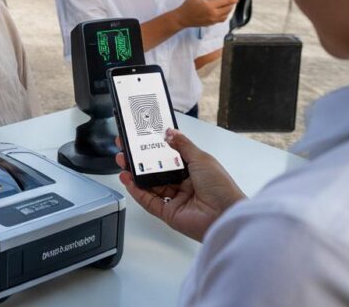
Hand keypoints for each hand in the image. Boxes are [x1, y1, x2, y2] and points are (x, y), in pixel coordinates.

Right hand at [115, 129, 245, 241]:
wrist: (225, 215)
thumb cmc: (221, 188)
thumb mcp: (201, 158)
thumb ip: (182, 145)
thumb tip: (170, 132)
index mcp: (193, 170)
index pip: (168, 157)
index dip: (153, 148)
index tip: (140, 139)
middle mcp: (183, 184)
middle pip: (155, 171)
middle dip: (139, 161)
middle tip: (126, 151)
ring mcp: (175, 199)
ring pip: (149, 185)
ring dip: (135, 175)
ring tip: (123, 163)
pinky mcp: (168, 213)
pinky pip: (148, 201)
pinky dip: (136, 191)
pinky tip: (128, 181)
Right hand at [173, 0, 243, 27]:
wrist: (182, 19)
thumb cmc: (188, 6)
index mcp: (210, 6)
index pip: (228, 0)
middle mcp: (213, 14)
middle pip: (230, 6)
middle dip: (234, 0)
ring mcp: (213, 20)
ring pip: (228, 13)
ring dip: (230, 6)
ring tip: (229, 0)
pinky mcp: (213, 23)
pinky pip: (224, 18)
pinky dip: (226, 13)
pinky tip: (223, 8)